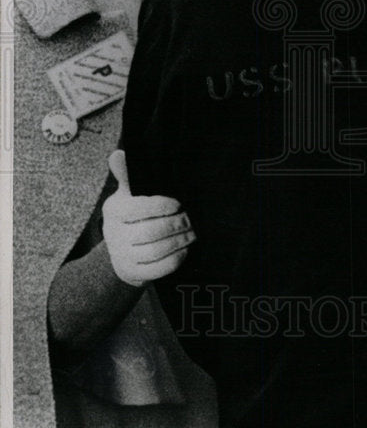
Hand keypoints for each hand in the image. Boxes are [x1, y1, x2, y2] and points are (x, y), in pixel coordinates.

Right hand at [102, 150, 195, 286]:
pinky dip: (175, 259)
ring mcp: (121, 256)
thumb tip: (118, 154)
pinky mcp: (132, 273)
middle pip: (150, 232)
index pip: (137, 208)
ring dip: (179, 241)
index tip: (179, 203)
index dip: (162, 206)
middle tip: (191, 220)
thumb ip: (128, 175)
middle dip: (176, 225)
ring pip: (156, 251)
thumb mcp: (130, 193)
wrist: (124, 251)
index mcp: (113, 210)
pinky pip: (158, 269)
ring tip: (193, 233)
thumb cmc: (133, 214)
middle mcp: (113, 234)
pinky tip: (185, 250)